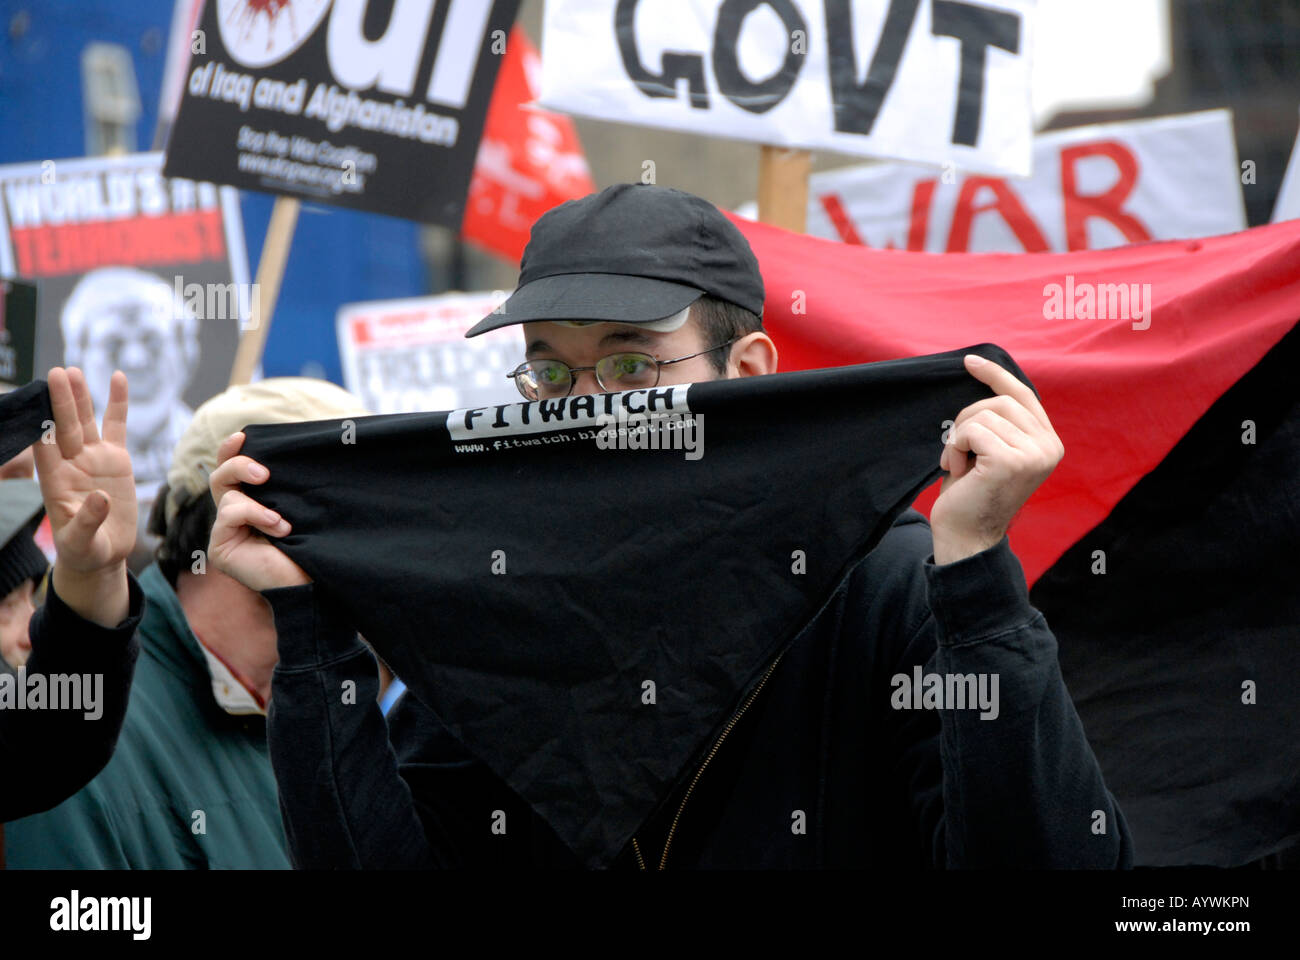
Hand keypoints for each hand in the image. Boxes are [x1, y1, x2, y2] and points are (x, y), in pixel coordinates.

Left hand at [33, 367, 136, 626]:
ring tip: (73, 371)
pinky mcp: (115, 458)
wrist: (103, 553)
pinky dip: (117, 403)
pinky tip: (117, 378)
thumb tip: (101, 498)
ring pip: (85, 421)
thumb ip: (87, 521)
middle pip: (64, 427)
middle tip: (55, 374)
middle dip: (60, 402)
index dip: (42, 427)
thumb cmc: (85, 550)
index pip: (44, 450)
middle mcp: (71, 464)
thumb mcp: (82, 543)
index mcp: (55, 482)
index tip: (37, 405)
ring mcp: (93, 458)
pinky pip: (116, 425)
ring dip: (80, 397)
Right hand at [208, 431, 309, 591]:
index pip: (233, 470)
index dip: (231, 450)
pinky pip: (229, 514)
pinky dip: (254, 515)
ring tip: (281, 521)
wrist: (313, 579)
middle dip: (239, 465)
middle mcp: (236, 515)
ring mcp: (225, 531)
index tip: (242, 435)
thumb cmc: (311, 543)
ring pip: (226, 494)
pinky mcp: (220, 546)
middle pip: (220, 476)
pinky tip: (278, 529)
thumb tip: (291, 448)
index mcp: (252, 503)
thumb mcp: (299, 505)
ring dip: (257, 503)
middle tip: (265, 474)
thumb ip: (286, 484)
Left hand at [930, 355, 1063, 564]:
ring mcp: (1035, 454)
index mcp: (1048, 443)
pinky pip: (972, 431)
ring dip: (959, 437)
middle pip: (999, 402)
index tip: (969, 361)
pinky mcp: (1012, 461)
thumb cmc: (971, 494)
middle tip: (955, 450)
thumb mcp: (990, 450)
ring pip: (983, 414)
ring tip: (957, 464)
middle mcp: (1049, 448)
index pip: (1023, 395)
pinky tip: (956, 470)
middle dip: (967, 419)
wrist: (965, 536)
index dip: (996, 375)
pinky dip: (954, 447)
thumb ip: (998, 423)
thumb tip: (983, 381)